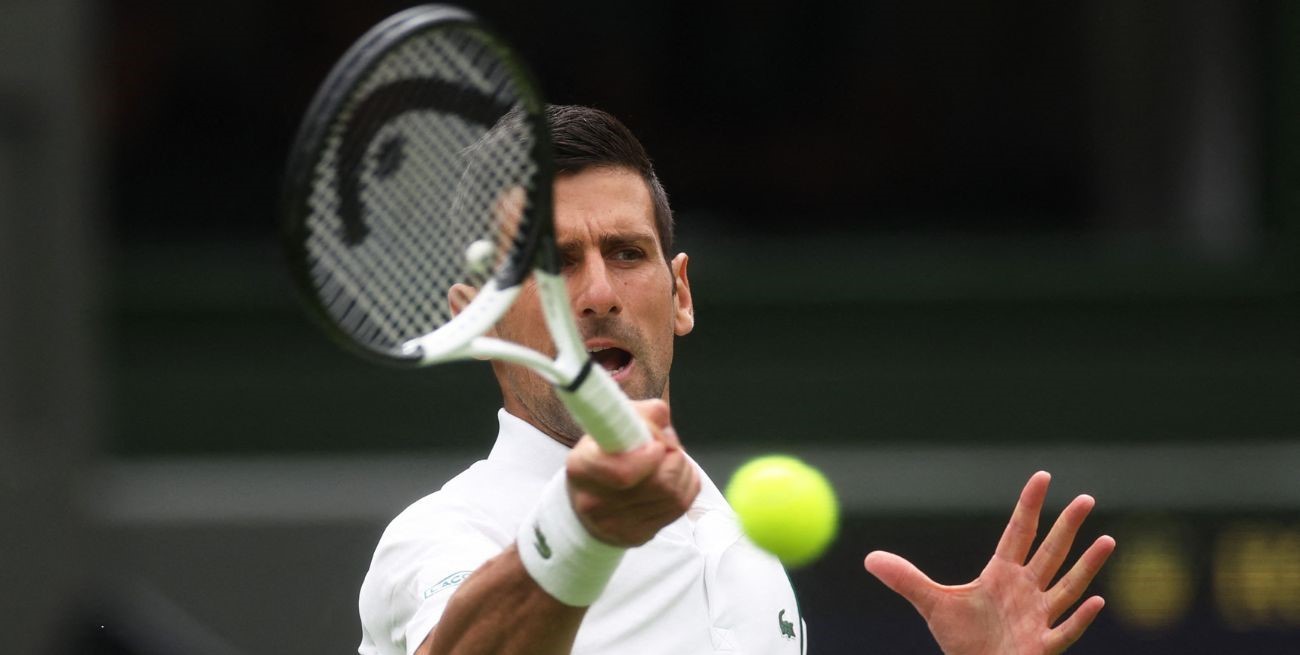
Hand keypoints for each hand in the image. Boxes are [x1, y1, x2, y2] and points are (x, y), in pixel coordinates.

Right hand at [565, 399, 699, 546]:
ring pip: (674, 495)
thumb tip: (661, 415)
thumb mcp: (606, 428)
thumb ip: (636, 414)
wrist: (586, 506)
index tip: (657, 445)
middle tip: (667, 447)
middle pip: (658, 483)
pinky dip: (686, 485)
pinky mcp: (638, 536)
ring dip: (683, 470)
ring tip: (672, 459)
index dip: (649, 457)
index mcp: (581, 468)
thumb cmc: (600, 459)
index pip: (622, 472)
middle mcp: (594, 501)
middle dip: (674, 458)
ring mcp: (617, 525)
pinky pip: (680, 507)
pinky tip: (677, 476)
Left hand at [864, 471, 1115, 654]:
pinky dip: (1079, 618)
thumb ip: (906, 579)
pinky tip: (1096, 601)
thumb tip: (870, 558)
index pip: (1019, 533)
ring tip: (1107, 540)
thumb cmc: (964, 640)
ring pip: (1067, 587)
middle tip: (1086, 498)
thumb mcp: (932, 605)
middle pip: (1050, 552)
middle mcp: (1026, 591)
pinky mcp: (1040, 647)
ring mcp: (1037, 618)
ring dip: (1087, 566)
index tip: (1042, 477)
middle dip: (1067, 527)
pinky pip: (1064, 631)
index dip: (1029, 506)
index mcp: (1003, 574)